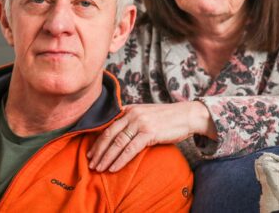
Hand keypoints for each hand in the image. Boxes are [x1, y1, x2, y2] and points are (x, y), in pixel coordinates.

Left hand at [87, 101, 216, 171]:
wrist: (187, 115)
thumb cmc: (168, 118)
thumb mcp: (147, 114)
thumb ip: (133, 120)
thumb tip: (119, 133)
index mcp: (130, 109)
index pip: (108, 126)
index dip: (98, 140)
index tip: (91, 152)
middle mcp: (133, 114)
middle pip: (109, 135)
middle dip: (98, 151)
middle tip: (91, 163)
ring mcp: (140, 123)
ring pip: (117, 143)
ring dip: (106, 158)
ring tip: (99, 168)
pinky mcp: (149, 133)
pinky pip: (130, 149)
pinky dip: (120, 160)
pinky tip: (113, 168)